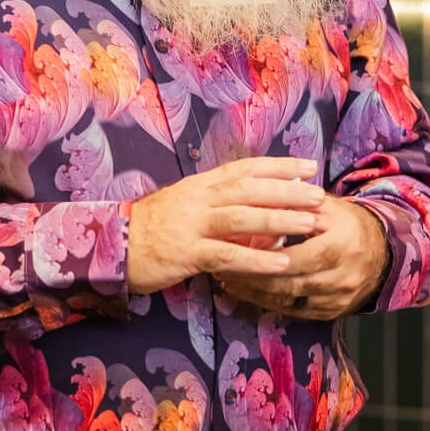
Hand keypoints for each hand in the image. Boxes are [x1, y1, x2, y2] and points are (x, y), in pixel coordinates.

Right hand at [127, 158, 325, 296]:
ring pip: (242, 218)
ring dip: (279, 220)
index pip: (245, 168)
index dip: (278, 166)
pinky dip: (257, 260)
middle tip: (319, 195)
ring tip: (309, 224)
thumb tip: (257, 208)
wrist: (110, 245)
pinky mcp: (186, 253)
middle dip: (287, 191)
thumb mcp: (186, 206)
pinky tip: (281, 264)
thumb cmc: (151, 228)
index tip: (308, 167)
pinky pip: (227, 256)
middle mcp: (199, 198)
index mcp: (200, 185)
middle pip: (249, 189)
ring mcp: (192, 225)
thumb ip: (218, 204)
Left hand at [215, 195, 388, 321]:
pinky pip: (294, 312)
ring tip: (227, 281)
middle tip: (221, 268)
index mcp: (342, 245)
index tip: (233, 249)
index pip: (297, 257)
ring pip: (288, 302)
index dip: (263, 257)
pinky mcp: (331, 312)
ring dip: (254, 294)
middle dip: (252, 278)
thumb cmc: (347, 224)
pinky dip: (268, 303)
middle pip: (289, 284)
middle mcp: (343, 276)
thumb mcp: (327, 207)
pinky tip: (248, 294)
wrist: (381, 252)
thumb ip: (295, 205)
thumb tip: (256, 200)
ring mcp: (338, 299)